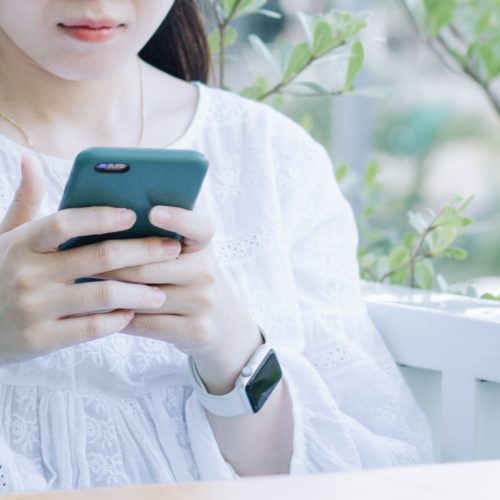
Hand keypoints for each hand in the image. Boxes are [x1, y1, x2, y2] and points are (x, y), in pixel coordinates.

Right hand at [0, 155, 181, 364]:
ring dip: (139, 292)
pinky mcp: (42, 339)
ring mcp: (35, 308)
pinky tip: (132, 314)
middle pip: (98, 257)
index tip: (135, 214)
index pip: (66, 222)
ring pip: (103, 294)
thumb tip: (30, 160)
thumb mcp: (4, 237)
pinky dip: (117, 320)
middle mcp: (28, 273)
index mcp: (22, 243)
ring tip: (162, 292)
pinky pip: (92, 328)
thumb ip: (25, 203)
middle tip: (172, 249)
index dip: (102, 217)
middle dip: (142, 252)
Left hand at [92, 205, 262, 393]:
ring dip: (109, 293)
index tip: (153, 211)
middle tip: (80, 260)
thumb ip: (159, 235)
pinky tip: (100, 313)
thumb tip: (111, 218)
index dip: (178, 218)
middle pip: (150, 267)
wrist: (220, 319)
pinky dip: (119, 318)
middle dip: (111, 265)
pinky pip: (146, 324)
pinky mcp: (196, 330)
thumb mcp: (186, 252)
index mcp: (204, 245)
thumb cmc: (187, 275)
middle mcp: (207, 271)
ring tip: (82, 286)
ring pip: (143, 298)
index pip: (198, 227)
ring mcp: (203, 303)